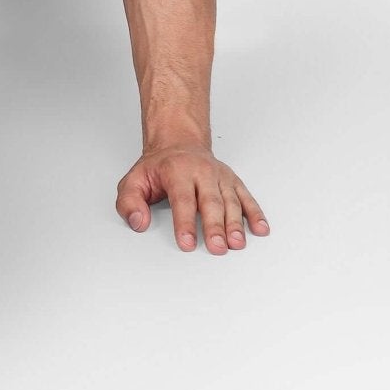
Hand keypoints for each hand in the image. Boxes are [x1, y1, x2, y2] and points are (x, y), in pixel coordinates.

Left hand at [116, 144, 269, 253]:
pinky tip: (260, 229)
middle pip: (210, 202)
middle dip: (214, 226)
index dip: (185, 223)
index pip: (182, 199)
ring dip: (235, 223)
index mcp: (177, 171)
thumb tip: (138, 222)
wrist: (178, 142)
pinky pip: (246, 198)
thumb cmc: (158, 167)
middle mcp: (202, 172)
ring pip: (230, 201)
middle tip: (216, 247)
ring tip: (237, 243)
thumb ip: (129, 202)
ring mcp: (220, 177)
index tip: (187, 243)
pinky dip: (255, 213)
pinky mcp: (233, 182)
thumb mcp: (134, 180)